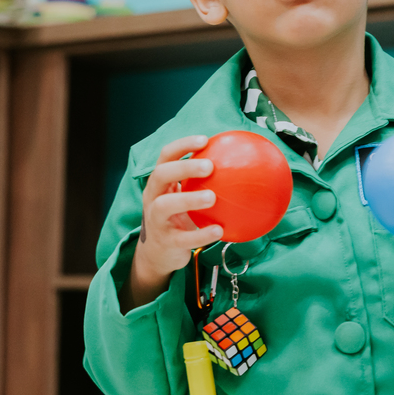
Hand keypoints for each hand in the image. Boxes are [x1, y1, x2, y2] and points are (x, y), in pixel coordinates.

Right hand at [124, 135, 223, 309]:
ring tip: (212, 197)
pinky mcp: (165, 242)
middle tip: (210, 166)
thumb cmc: (178, 219)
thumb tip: (240, 166)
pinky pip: (182, 238)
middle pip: (160, 175)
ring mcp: (155, 220)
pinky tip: (220, 230)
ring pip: (165, 205)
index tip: (205, 140)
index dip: (182, 145)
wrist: (159, 254)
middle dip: (184, 167)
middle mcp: (153, 197)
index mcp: (160, 183)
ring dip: (189, 199)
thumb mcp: (185, 198)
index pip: (166, 156)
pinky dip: (201, 234)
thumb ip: (203, 183)